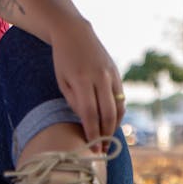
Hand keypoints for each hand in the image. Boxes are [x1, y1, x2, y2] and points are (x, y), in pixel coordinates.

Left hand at [51, 19, 125, 151]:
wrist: (75, 32)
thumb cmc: (63, 59)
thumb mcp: (62, 80)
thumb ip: (74, 101)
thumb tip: (87, 121)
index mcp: (82, 79)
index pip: (90, 113)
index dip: (92, 132)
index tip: (92, 147)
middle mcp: (100, 77)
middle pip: (107, 113)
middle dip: (105, 134)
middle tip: (102, 150)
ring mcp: (111, 74)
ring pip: (118, 107)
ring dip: (114, 126)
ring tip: (107, 140)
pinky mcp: (117, 73)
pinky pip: (121, 98)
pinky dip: (118, 113)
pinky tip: (111, 123)